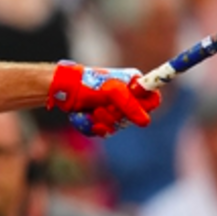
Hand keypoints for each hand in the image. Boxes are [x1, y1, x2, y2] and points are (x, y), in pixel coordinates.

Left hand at [47, 62, 161, 136]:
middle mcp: (126, 97)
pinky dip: (99, 128)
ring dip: (107, 121)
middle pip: (136, 117)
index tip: (133, 109)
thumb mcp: (113, 92)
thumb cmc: (89, 85)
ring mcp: (113, 108)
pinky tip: (92, 122)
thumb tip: (145, 122)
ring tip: (95, 112)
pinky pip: (107, 130)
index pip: (152, 100)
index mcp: (133, 85)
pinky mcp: (101, 118)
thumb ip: (131, 105)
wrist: (64, 90)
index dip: (146, 107)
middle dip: (119, 115)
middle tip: (104, 108)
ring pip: (120, 125)